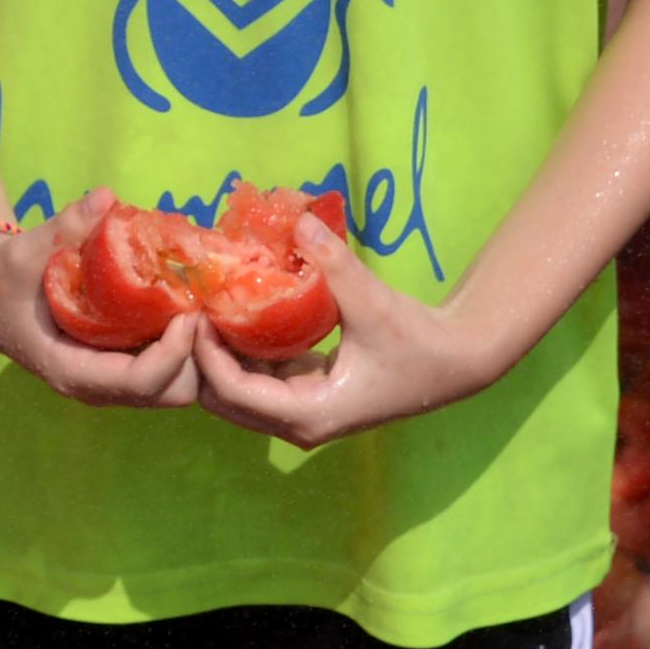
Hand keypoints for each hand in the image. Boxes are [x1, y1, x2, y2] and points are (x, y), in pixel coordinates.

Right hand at [0, 188, 202, 408]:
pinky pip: (168, 371)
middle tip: (202, 304)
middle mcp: (96, 387)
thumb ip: (64, 227)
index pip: (140, 382)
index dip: (175, 351)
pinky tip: (188, 305)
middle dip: (196, 356)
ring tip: (200, 303)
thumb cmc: (1, 278)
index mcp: (71, 370)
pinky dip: (187, 347)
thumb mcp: (24, 251)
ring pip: (176, 388)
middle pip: (171, 393)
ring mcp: (110, 381)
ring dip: (196, 352)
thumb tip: (105, 198)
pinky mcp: (120, 367)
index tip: (189, 309)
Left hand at [190, 217, 499, 448]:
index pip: (235, 392)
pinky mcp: (310, 396)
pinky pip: (261, 379)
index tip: (198, 313)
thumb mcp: (374, 303)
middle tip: (194, 310)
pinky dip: (245, 353)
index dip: (208, 355)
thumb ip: (334, 265)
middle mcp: (299, 424)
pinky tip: (239, 313)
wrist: (455, 361)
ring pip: (240, 393)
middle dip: (204, 361)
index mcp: (308, 414)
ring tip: (209, 307)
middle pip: (226, 402)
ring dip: (221, 356)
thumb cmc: (417, 342)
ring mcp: (303, 413)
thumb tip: (298, 224)